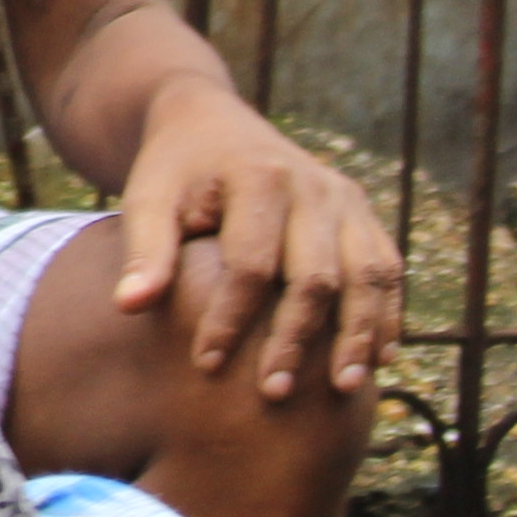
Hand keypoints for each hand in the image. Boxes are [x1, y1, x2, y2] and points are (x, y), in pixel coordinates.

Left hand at [110, 79, 401, 401]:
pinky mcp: (362, 214)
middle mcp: (314, 187)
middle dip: (297, 339)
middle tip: (274, 393)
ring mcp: (346, 199)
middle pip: (316, 277)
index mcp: (259, 178)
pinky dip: (387, 315)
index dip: (230, 319)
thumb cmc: (173, 172)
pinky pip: (388, 269)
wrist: (210, 123)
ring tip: (343, 390)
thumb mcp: (148, 200)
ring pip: (368, 276)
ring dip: (359, 335)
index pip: (251, 265)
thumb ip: (145, 253)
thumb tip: (128, 308)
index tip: (206, 365)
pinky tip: (379, 361)